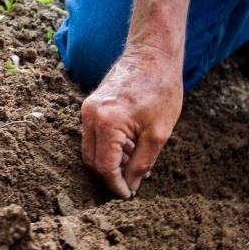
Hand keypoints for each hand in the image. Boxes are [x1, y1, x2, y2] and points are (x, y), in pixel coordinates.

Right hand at [81, 46, 182, 197]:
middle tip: (131, 183)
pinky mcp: (91, 104)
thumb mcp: (158, 133)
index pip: (104, 167)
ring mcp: (88, 108)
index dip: (115, 185)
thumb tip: (131, 185)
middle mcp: (90, 115)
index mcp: (107, 123)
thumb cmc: (161, 89)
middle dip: (110, 175)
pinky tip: (130, 147)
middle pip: (92, 160)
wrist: (153, 54)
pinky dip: (109, 146)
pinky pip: (94, 134)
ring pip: (91, 148)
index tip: (127, 195)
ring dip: (110, 161)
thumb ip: (141, 163)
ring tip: (136, 162)